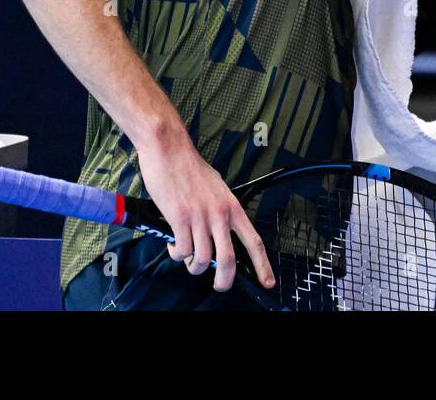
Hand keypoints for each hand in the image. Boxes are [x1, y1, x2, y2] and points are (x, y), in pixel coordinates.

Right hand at [137, 133, 274, 293]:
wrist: (168, 149)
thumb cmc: (189, 167)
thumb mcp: (216, 187)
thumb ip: (221, 210)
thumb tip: (221, 231)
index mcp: (232, 206)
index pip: (254, 241)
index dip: (263, 265)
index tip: (267, 282)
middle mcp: (219, 214)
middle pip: (228, 260)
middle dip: (224, 281)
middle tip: (219, 286)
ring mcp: (199, 217)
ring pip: (201, 260)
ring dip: (193, 265)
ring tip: (186, 257)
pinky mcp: (179, 219)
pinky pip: (181, 251)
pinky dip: (176, 254)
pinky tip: (173, 246)